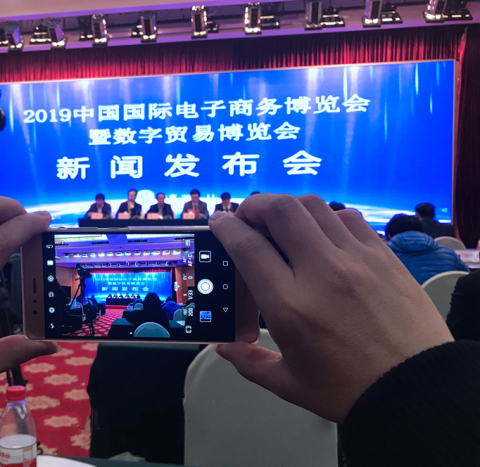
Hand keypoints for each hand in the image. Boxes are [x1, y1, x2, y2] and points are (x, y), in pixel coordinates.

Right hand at [209, 194, 451, 422]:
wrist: (416, 390)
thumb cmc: (351, 390)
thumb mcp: (289, 383)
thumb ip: (249, 362)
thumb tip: (224, 348)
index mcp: (290, 306)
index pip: (248, 246)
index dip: (226, 226)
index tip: (219, 222)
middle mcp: (321, 273)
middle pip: (280, 210)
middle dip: (254, 204)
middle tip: (246, 215)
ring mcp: (356, 260)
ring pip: (314, 206)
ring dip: (289, 207)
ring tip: (282, 221)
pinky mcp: (383, 257)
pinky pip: (349, 218)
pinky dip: (327, 217)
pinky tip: (323, 232)